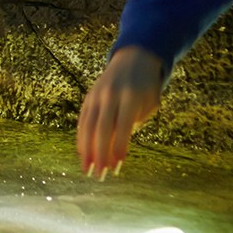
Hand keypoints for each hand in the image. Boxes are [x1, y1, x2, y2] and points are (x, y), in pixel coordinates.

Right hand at [77, 46, 164, 177]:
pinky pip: (83, 121)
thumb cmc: (147, 87)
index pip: (123, 125)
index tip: (117, 166)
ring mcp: (97, 95)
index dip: (119, 146)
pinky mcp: (89, 97)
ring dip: (86, 150)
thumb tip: (117, 149)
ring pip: (88, 125)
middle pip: (102, 128)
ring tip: (87, 170)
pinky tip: (83, 154)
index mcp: (130, 96)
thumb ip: (136, 123)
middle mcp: (110, 95)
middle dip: (100, 153)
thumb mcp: (150, 103)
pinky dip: (82, 138)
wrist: (133, 58)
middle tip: (99, 175)